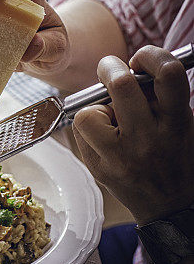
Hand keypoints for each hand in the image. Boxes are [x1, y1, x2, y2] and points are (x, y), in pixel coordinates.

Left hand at [72, 46, 193, 224]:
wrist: (171, 208)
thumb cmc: (175, 155)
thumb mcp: (182, 122)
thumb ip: (160, 96)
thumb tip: (134, 69)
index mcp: (177, 122)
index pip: (169, 73)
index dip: (152, 55)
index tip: (141, 61)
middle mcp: (150, 138)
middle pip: (120, 83)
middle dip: (110, 67)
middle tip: (113, 70)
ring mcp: (123, 157)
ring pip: (90, 111)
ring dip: (96, 105)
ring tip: (110, 114)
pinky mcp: (102, 169)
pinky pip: (81, 130)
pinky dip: (88, 124)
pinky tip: (103, 134)